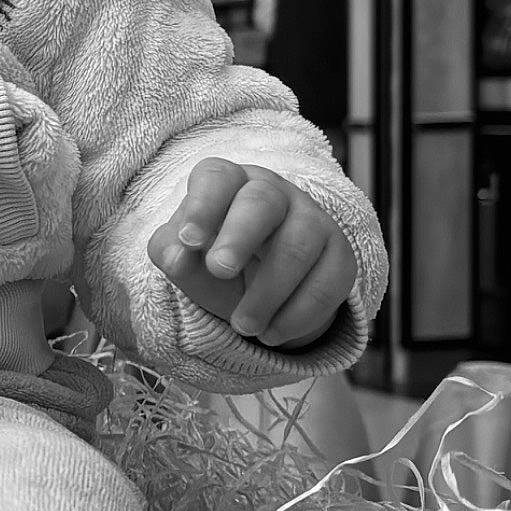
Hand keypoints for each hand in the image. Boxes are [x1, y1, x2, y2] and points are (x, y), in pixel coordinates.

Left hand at [147, 158, 355, 348]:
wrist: (259, 292)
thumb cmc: (214, 261)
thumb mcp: (185, 258)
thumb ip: (170, 252)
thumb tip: (175, 254)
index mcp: (229, 183)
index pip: (217, 177)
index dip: (203, 205)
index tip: (188, 240)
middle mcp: (273, 192)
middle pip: (262, 201)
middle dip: (239, 237)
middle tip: (220, 271)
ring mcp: (312, 220)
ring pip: (298, 246)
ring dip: (268, 292)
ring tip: (244, 326)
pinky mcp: (340, 256)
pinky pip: (329, 282)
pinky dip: (299, 314)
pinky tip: (272, 333)